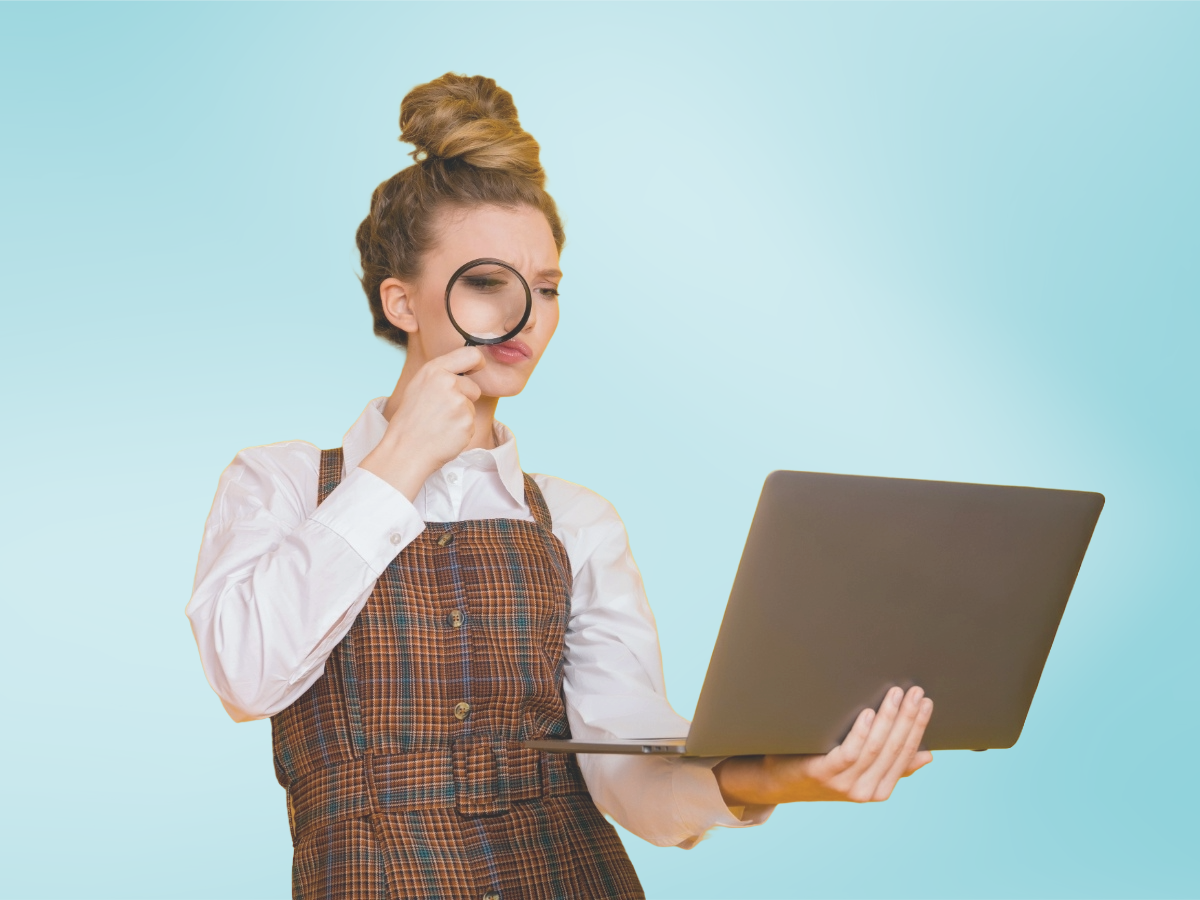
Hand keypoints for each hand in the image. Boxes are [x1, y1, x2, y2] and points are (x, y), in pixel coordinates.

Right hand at [359, 346, 485, 500]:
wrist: (405, 450)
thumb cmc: (410, 420)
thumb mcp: (419, 386)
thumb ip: (441, 375)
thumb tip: (467, 368)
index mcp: (434, 370)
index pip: (470, 355)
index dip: (477, 362)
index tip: (477, 368)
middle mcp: (447, 382)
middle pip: (474, 387)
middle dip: (465, 398)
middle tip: (442, 411)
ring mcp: (458, 402)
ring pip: (471, 407)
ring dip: (461, 417)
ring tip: (440, 424)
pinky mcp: (467, 422)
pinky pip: (471, 423)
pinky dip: (461, 430)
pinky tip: (444, 434)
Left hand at [714, 685, 933, 805]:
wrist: (778, 782)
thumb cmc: (821, 768)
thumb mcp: (859, 770)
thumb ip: (890, 764)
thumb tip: (927, 755)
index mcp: (878, 789)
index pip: (906, 755)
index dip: (917, 728)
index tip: (926, 702)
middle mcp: (865, 791)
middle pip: (893, 749)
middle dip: (908, 718)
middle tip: (916, 692)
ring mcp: (844, 784)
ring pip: (874, 748)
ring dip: (889, 719)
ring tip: (896, 694)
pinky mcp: (823, 773)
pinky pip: (849, 752)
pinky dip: (861, 732)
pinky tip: (869, 713)